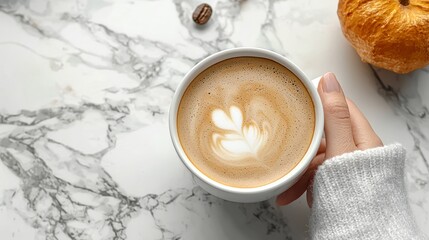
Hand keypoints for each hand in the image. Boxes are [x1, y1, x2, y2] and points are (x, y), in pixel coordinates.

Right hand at [276, 72, 382, 206]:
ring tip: (285, 183)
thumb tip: (329, 78)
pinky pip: (314, 175)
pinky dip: (300, 182)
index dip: (321, 101)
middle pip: (323, 135)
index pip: (341, 107)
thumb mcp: (340, 148)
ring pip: (315, 157)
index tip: (298, 99)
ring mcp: (343, 166)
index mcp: (362, 137)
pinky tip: (289, 193)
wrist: (356, 228)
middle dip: (302, 145)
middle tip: (284, 146)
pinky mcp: (334, 181)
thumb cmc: (354, 189)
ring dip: (298, 169)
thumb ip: (334, 115)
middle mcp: (354, 150)